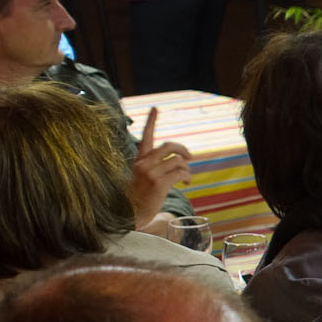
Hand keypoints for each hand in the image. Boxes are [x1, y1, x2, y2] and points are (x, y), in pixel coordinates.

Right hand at [129, 107, 192, 227]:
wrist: (131, 213)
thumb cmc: (139, 196)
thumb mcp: (143, 176)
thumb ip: (155, 166)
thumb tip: (179, 161)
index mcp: (139, 160)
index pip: (146, 136)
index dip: (152, 121)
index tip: (155, 108)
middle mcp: (144, 163)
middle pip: (169, 146)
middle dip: (183, 150)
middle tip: (189, 157)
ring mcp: (151, 173)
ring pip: (178, 161)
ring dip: (186, 168)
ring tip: (186, 177)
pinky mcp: (159, 184)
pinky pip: (180, 173)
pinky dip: (187, 177)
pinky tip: (186, 183)